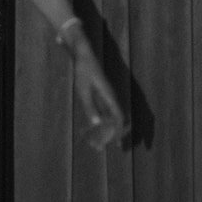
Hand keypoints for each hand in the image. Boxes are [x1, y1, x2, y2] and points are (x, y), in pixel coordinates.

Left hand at [64, 37, 127, 151]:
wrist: (83, 53)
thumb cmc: (83, 71)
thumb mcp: (83, 90)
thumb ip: (89, 106)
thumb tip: (97, 124)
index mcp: (109, 96)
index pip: (119, 117)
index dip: (119, 131)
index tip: (117, 144)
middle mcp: (110, 97)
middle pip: (116, 119)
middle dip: (114, 134)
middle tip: (112, 148)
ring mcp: (105, 95)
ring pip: (110, 117)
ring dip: (106, 130)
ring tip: (99, 143)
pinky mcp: (100, 94)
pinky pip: (103, 111)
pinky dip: (101, 121)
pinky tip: (95, 129)